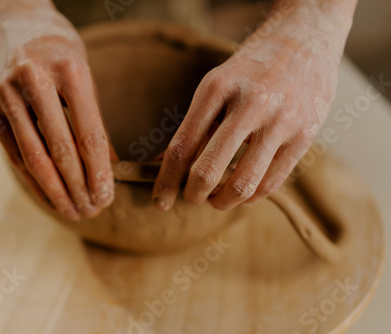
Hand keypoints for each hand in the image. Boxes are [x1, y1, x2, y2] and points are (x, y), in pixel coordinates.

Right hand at [0, 10, 113, 220]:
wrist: (13, 19)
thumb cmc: (59, 50)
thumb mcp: (84, 77)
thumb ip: (94, 121)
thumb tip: (107, 168)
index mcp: (69, 70)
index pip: (89, 135)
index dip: (99, 173)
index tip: (107, 198)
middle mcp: (34, 80)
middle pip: (61, 151)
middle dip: (78, 188)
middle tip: (91, 212)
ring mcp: (5, 92)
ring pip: (33, 157)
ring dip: (54, 192)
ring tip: (72, 212)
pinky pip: (13, 152)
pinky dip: (32, 179)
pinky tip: (47, 196)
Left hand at [153, 2, 351, 210]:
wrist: (305, 39)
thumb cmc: (250, 69)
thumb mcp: (217, 84)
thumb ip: (195, 124)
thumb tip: (165, 165)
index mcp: (217, 88)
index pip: (181, 147)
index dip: (166, 181)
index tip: (159, 201)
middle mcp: (249, 103)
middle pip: (207, 170)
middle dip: (192, 195)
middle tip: (190, 197)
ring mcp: (280, 120)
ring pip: (242, 184)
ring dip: (221, 202)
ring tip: (215, 199)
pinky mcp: (305, 135)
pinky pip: (271, 183)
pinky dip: (250, 198)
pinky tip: (241, 195)